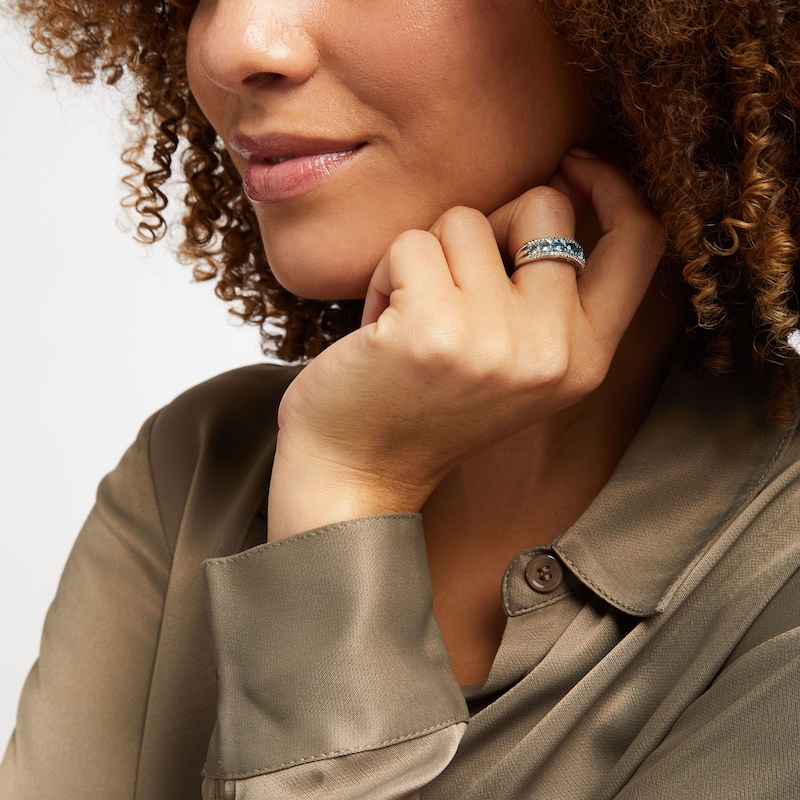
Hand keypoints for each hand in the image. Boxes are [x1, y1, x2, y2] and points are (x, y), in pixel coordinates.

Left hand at [268, 151, 664, 538]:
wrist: (359, 473)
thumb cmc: (427, 406)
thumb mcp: (516, 361)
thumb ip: (548, 293)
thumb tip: (560, 187)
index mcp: (585, 360)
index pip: (639, 245)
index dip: (614, 188)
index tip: (572, 165)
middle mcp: (554, 353)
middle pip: (542, 207)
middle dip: (485, 226)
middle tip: (450, 283)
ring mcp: (497, 342)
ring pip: (465, 221)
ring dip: (425, 260)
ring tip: (409, 320)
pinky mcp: (434, 329)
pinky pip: (411, 244)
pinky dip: (385, 276)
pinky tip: (379, 329)